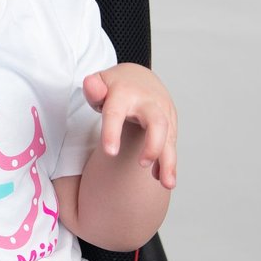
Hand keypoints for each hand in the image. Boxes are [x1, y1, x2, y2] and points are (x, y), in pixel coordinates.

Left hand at [83, 63, 176, 188]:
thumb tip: (90, 85)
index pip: (116, 113)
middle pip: (157, 122)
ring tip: (166, 184)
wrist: (140, 77)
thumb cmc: (114, 85)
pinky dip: (167, 162)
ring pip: (170, 137)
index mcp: (124, 93)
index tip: (110, 153)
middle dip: (153, 145)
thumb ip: (92, 88)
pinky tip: (161, 178)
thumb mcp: (99, 82)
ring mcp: (162, 112)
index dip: (112, 132)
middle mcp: (147, 103)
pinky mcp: (171, 122)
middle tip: (142, 164)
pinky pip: (171, 144)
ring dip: (169, 161)